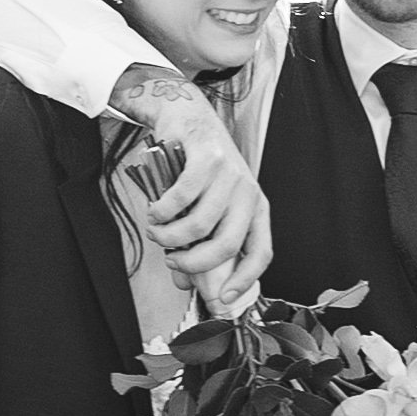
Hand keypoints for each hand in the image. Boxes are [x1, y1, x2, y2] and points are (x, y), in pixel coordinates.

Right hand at [111, 66, 271, 310]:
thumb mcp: (204, 207)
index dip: (244, 281)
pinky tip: (155, 211)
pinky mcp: (208, 159)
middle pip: (226, 246)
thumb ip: (196, 246)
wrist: (187, 115)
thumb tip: (184, 284)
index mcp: (256, 209)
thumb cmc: (197, 167)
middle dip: (193, 264)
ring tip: (157, 231)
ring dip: (170, 237)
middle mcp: (248, 193)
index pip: (261, 254)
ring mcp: (230, 175)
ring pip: (199, 225)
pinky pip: (181, 199)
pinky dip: (162, 212)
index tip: (223, 300)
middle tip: (172, 261)